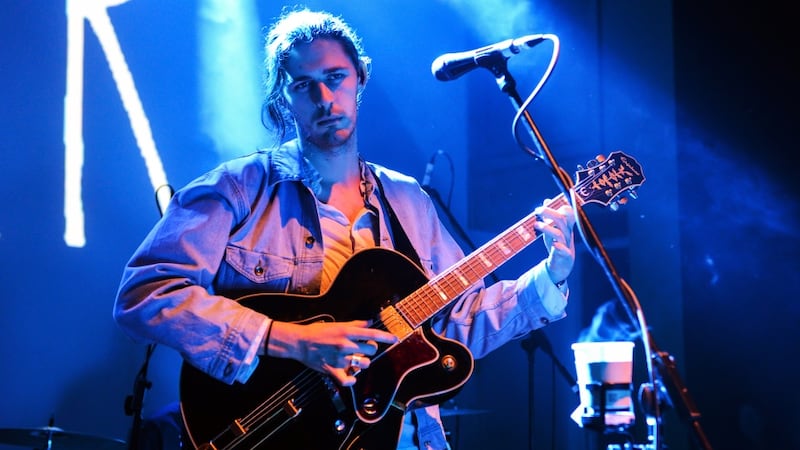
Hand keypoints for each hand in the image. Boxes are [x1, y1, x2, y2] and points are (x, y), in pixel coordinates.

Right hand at [267, 320, 397, 385]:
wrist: (300, 342)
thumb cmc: (318, 331)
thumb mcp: (337, 324)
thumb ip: (355, 324)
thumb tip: (369, 322)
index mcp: (347, 332)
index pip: (372, 334)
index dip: (386, 337)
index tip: (395, 339)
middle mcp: (346, 345)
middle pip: (371, 350)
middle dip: (370, 350)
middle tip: (363, 349)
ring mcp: (340, 359)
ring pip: (363, 364)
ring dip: (363, 363)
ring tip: (356, 360)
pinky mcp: (333, 370)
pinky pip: (348, 380)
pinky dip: (351, 380)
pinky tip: (352, 377)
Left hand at [533, 201, 575, 285]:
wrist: (561, 267)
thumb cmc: (557, 245)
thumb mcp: (552, 229)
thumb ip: (550, 216)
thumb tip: (546, 201)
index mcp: (566, 227)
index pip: (568, 212)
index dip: (558, 206)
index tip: (544, 204)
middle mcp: (568, 234)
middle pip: (562, 220)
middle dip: (549, 213)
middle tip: (537, 210)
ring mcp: (567, 245)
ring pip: (560, 234)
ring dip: (547, 228)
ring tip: (536, 224)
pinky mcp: (565, 257)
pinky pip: (564, 251)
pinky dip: (559, 247)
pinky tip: (553, 244)